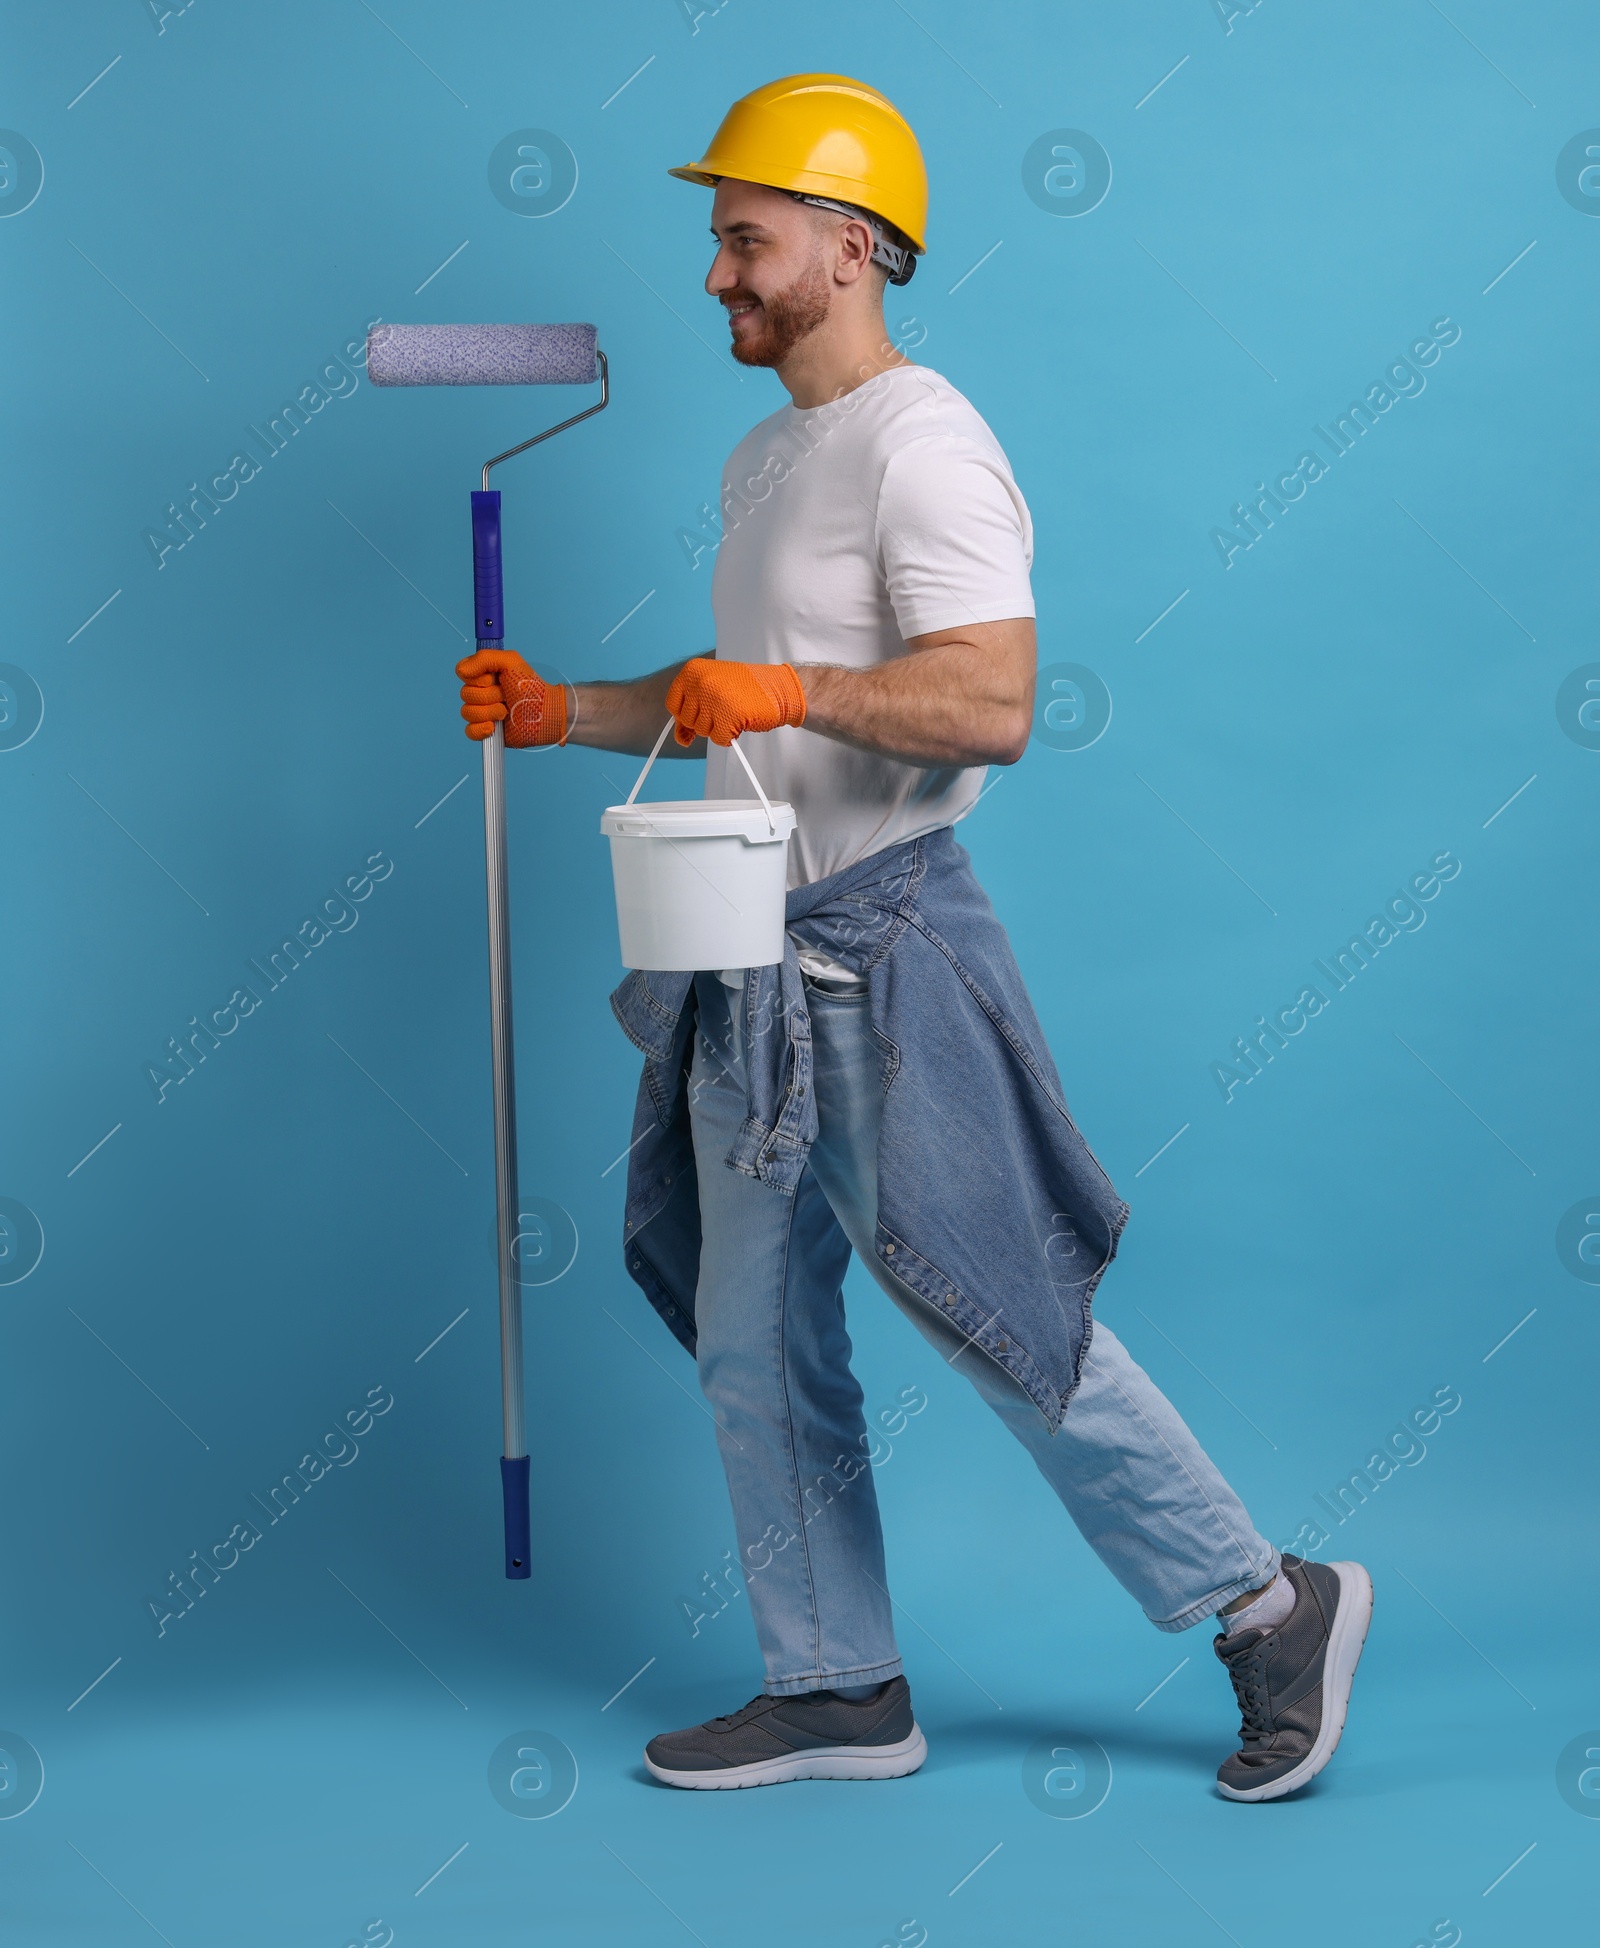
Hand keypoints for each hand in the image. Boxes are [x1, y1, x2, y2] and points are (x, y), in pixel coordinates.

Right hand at [456, 650, 566, 745]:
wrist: (545, 713)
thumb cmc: (531, 687)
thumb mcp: (510, 661)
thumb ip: (484, 658)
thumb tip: (461, 671)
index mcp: (483, 675)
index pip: (462, 673)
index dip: (476, 677)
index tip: (493, 678)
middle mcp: (480, 693)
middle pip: (465, 694)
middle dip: (489, 696)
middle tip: (506, 696)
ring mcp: (482, 712)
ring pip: (467, 712)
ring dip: (489, 712)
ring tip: (506, 712)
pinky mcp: (486, 731)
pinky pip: (469, 731)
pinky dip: (480, 729)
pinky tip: (494, 728)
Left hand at [664, 657, 805, 747]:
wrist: (779, 688)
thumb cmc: (746, 688)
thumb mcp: (712, 690)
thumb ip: (692, 711)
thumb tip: (680, 739)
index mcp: (692, 671)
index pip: (672, 704)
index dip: (687, 714)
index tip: (702, 710)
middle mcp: (701, 682)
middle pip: (688, 720)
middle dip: (705, 721)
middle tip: (725, 708)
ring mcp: (714, 698)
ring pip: (702, 731)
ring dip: (718, 728)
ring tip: (734, 711)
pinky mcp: (729, 715)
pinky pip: (718, 739)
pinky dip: (729, 737)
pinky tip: (740, 722)